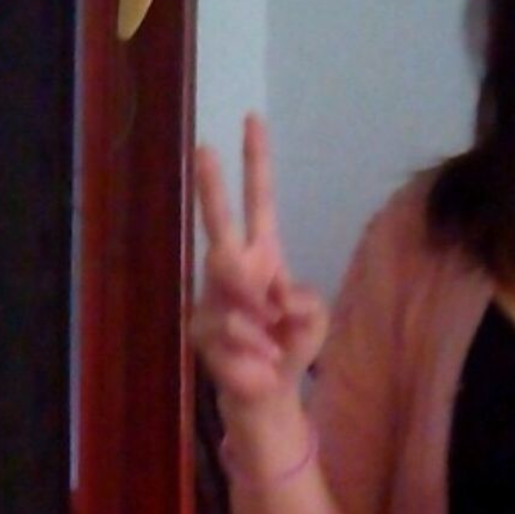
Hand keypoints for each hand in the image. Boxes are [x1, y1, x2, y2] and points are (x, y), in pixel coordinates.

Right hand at [191, 114, 329, 414]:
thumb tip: (270, 296)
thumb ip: (303, 300)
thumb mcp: (314, 318)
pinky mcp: (200, 328)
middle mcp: (232, 267)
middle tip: (204, 149)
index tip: (252, 120)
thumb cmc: (290, 345)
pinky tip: (259, 362)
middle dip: (213, 188)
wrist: (269, 393)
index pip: (259, 199)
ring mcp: (212, 296)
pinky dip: (255, 350)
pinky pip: (232, 328)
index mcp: (263, 254)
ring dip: (263, 324)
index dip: (256, 162)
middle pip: (220, 222)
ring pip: (235, 291)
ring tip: (271, 346)